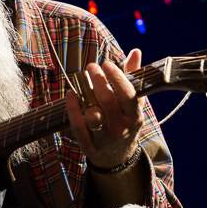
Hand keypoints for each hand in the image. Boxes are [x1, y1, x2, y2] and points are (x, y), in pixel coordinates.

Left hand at [65, 48, 144, 169]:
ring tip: (81, 82)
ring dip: (85, 96)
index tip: (107, 63)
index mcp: (135, 116)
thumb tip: (135, 51)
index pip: (128, 94)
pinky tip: (71, 94)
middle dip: (98, 81)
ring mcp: (104, 139)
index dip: (117, 77)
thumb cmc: (125, 121)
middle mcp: (121, 128)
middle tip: (91, 67)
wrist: (118, 156)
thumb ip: (134, 78)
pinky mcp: (89, 146)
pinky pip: (78, 126)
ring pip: (93, 116)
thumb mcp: (134, 103)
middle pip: (108, 101)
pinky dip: (72, 109)